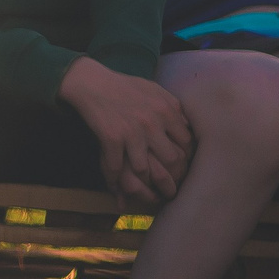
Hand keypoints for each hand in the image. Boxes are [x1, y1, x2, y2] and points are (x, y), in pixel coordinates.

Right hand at [59, 57, 191, 206]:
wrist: (91, 82)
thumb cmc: (124, 86)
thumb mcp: (155, 90)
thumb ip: (174, 106)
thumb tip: (187, 126)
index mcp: (166, 111)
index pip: (186, 143)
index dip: (187, 158)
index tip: (182, 167)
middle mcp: (151, 123)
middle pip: (171, 160)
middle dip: (173, 177)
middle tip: (172, 188)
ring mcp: (130, 132)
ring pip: (145, 169)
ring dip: (145, 184)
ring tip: (150, 195)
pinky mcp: (111, 138)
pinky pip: (116, 167)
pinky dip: (115, 181)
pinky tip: (117, 189)